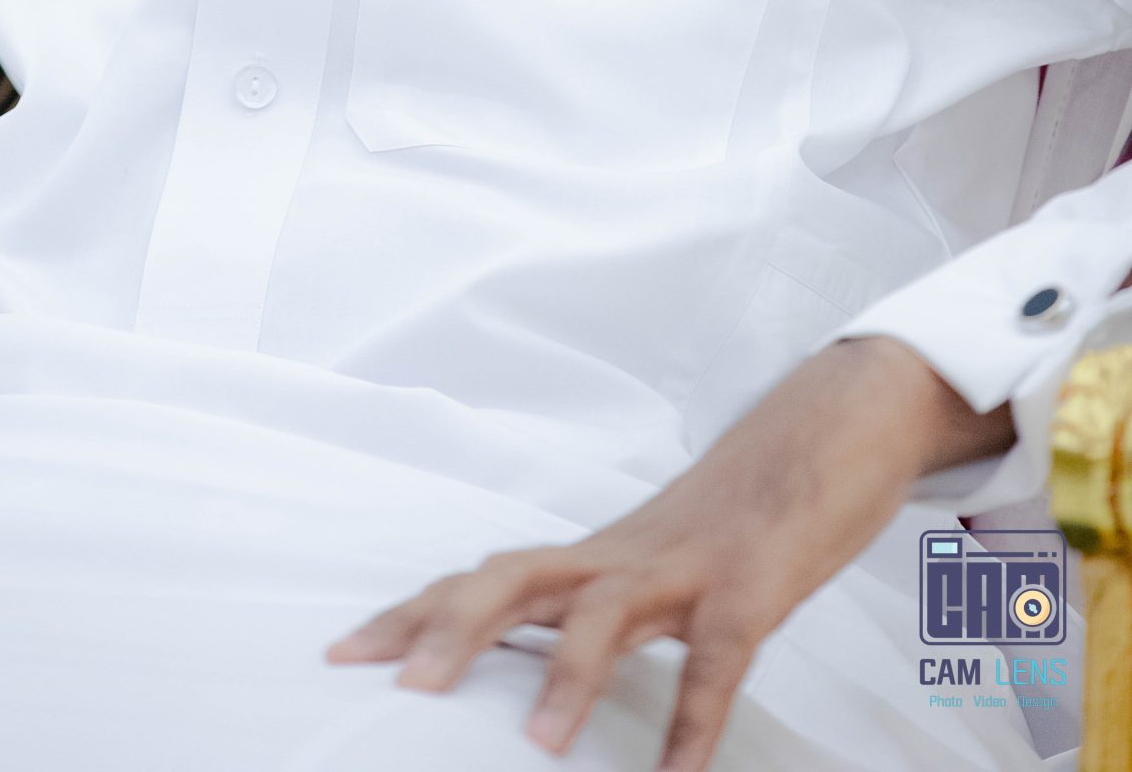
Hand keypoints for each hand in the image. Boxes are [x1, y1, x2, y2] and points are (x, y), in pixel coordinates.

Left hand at [325, 336, 1013, 769]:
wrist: (825, 427)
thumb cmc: (741, 512)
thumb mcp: (658, 566)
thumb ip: (601, 610)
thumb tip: (543, 673)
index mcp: (594, 556)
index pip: (482, 578)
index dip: (411, 613)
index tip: (342, 651)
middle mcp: (622, 555)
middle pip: (513, 577)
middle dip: (449, 629)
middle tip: (398, 687)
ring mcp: (686, 566)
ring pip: (605, 608)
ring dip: (568, 674)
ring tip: (539, 747)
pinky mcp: (752, 585)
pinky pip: (718, 653)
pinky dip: (694, 713)